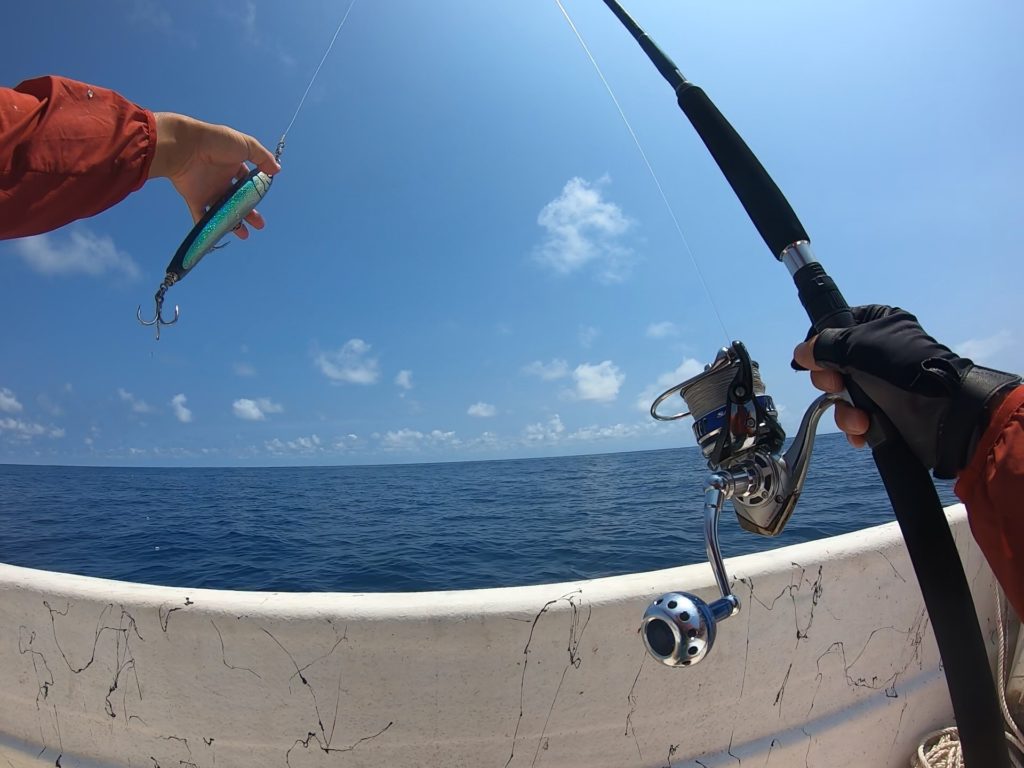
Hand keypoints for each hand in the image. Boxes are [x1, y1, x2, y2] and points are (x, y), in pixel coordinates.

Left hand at [148, 112, 280, 238]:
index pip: (247, 182)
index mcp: (233, 166)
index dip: (256, 191)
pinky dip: (208, 227)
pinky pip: (202, 217)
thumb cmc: (215, 141)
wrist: (185, 146)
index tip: (262, 198)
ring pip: (223, 211)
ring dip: (233, 223)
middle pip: (238, 200)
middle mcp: (221, 179)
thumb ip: (262, 157)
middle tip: (259, 224)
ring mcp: (208, 190)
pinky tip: (218, 235)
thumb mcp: (245, 144)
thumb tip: (277, 170)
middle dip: (249, 212)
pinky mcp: (195, 199)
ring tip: (243, 234)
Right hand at [793, 305, 1018, 477]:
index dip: (819, 344)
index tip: (813, 358)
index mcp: (876, 325)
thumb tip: (801, 352)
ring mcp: (879, 385)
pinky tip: (864, 431)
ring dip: (845, 411)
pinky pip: (854, 420)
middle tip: (838, 386)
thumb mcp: (858, 346)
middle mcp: (875, 354)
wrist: (944, 413)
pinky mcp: (883, 413)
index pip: (835, 327)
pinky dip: (856, 428)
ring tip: (861, 418)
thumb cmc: (905, 368)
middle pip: (830, 366)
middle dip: (830, 383)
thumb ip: (823, 346)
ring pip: (840, 397)